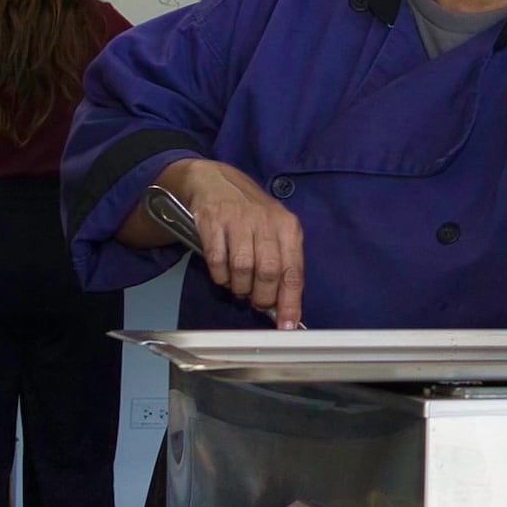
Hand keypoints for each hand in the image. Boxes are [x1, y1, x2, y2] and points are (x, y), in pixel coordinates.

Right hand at [159, 159, 304, 328]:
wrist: (215, 181)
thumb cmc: (250, 213)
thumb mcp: (274, 231)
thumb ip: (281, 263)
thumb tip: (284, 305)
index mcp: (288, 228)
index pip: (293, 272)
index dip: (290, 303)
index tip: (287, 326)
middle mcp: (266, 222)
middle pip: (269, 273)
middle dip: (262, 297)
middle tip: (256, 302)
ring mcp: (239, 220)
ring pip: (243, 269)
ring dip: (240, 287)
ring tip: (239, 287)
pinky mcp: (213, 221)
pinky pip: (218, 260)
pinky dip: (220, 276)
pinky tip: (222, 274)